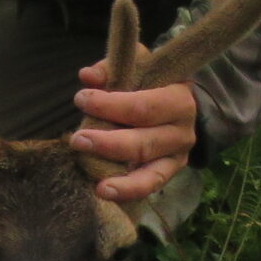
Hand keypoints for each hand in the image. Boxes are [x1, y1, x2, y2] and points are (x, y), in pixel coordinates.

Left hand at [69, 72, 195, 202]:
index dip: (111, 105)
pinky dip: (129, 192)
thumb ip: (112, 69)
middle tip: (77, 140)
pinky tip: (106, 193)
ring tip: (97, 185)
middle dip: (109, 143)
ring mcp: (178, 156)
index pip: (144, 107)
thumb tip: (88, 76)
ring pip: (152, 173)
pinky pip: (151, 187)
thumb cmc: (150, 81)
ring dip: (122, 180)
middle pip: (145, 142)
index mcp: (179, 99)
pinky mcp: (170, 172)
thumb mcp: (137, 67)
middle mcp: (183, 132)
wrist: (177, 103)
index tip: (81, 99)